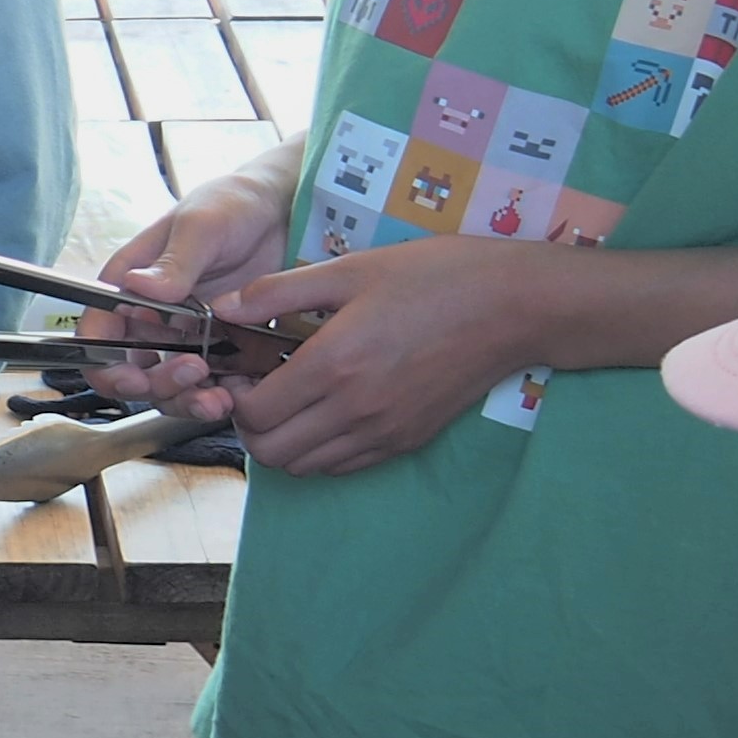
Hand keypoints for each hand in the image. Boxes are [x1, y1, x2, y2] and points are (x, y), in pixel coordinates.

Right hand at [88, 164, 300, 422]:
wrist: (284, 209)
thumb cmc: (233, 204)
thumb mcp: (203, 226)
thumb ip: (174, 262)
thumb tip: (140, 288)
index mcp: (130, 287)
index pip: (98, 335)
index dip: (105, 365)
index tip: (133, 379)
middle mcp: (150, 317)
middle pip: (133, 371)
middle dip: (158, 385)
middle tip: (195, 373)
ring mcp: (185, 336)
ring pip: (170, 386)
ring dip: (188, 400)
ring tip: (219, 398)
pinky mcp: (219, 348)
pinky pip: (211, 384)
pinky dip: (221, 397)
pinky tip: (239, 393)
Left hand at [216, 238, 571, 476]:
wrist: (515, 306)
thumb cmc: (434, 277)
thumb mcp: (351, 270)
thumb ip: (278, 292)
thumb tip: (222, 307)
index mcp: (333, 365)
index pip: (255, 413)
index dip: (235, 396)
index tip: (241, 371)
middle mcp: (354, 410)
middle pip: (271, 452)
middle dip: (251, 426)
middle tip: (259, 391)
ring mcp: (383, 432)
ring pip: (306, 468)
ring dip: (285, 442)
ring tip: (292, 402)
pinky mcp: (407, 441)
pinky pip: (345, 467)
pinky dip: (322, 451)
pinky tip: (328, 412)